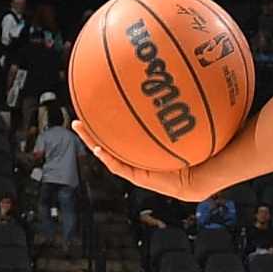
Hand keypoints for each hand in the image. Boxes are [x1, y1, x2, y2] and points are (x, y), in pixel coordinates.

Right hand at [72, 120, 192, 195]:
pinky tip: (98, 149)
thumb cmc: (190, 153)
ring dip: (91, 141)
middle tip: (77, 119)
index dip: (105, 124)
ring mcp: (132, 167)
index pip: (117, 134)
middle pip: (106, 143)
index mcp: (137, 147)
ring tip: (80, 127)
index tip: (94, 109)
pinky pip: (118, 166)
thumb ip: (172, 118)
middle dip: (90, 132)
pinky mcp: (137, 177)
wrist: (195, 177)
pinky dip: (108, 158)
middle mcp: (132, 157)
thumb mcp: (175, 133)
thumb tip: (174, 94)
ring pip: (106, 153)